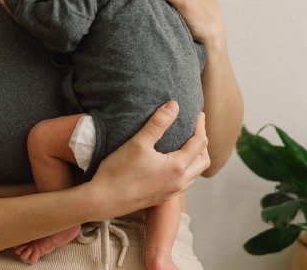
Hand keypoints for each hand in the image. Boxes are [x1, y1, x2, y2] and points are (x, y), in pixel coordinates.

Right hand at [92, 102, 209, 212]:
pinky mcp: (162, 198)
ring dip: (195, 158)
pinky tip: (172, 163)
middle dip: (202, 143)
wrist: (102, 201)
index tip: (198, 114)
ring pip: (194, 174)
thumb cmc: (119, 171)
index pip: (199, 143)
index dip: (200, 126)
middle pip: (203, 161)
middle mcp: (179, 182)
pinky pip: (183, 183)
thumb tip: (174, 105)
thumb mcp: (138, 143)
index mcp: (177, 167)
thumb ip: (158, 123)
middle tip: (195, 128)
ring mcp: (171, 192)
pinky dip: (185, 170)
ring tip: (185, 144)